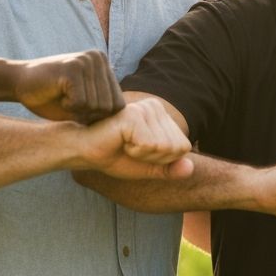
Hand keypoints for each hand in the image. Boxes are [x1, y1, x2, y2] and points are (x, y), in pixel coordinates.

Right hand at [11, 50, 124, 122]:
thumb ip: (103, 108)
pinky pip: (80, 102)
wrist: (18, 81)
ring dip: (76, 111)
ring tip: (62, 97)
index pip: (118, 105)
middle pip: (109, 107)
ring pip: (95, 106)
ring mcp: (86, 60)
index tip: (79, 109)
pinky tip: (57, 95)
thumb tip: (128, 129)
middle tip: (68, 103)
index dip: (99, 116)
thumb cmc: (51, 98)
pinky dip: (67, 107)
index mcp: (104, 65)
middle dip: (88, 114)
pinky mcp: (72, 67)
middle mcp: (98, 58)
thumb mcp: (84, 104)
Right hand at [77, 98, 193, 179]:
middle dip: (154, 158)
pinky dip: (135, 152)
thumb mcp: (148, 167)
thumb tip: (191, 168)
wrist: (84, 150)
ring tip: (125, 144)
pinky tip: (120, 141)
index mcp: (162, 114)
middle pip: (176, 148)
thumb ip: (170, 168)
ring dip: (143, 155)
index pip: (183, 148)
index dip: (163, 160)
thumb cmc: (114, 155)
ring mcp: (146, 109)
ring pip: (163, 147)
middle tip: (130, 149)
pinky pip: (149, 145)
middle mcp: (156, 106)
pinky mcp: (134, 116)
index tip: (140, 152)